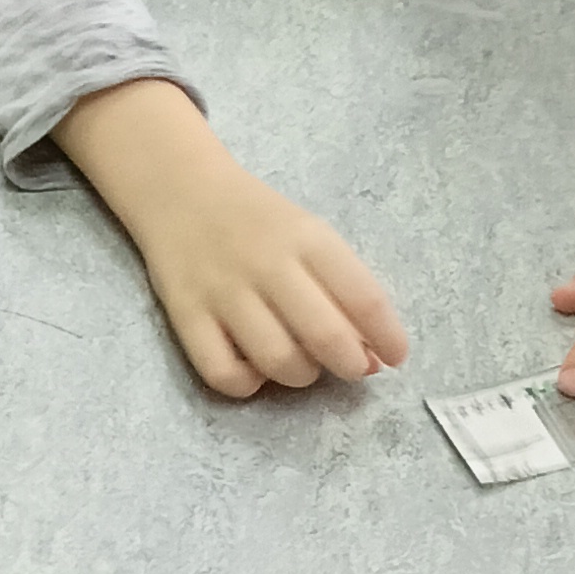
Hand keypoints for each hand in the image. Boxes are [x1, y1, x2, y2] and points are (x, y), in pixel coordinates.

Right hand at [57, 76, 406, 398]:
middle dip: (351, 364)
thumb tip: (375, 354)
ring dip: (302, 375)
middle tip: (352, 366)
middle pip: (325, 337)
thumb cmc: (258, 221)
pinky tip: (254, 369)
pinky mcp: (186, 315)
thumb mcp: (308, 235)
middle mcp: (267, 263)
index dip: (388, 337)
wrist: (180, 190)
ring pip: (278, 361)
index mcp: (308, 238)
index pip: (364, 297)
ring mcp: (224, 291)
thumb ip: (342, 286)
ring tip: (302, 363)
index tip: (394, 356)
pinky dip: (247, 383)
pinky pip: (223, 374)